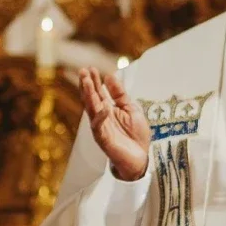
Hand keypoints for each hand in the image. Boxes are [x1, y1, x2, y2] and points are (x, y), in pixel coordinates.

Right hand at [80, 67, 149, 181]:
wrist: (141, 158)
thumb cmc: (136, 135)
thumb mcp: (131, 108)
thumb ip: (120, 94)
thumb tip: (110, 76)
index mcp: (107, 109)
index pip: (98, 92)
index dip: (94, 80)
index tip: (91, 67)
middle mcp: (101, 117)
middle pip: (91, 98)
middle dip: (87, 85)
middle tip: (83, 70)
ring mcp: (101, 128)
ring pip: (91, 109)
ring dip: (88, 95)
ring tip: (87, 81)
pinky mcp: (103, 139)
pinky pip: (99, 127)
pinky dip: (101, 116)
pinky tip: (104, 106)